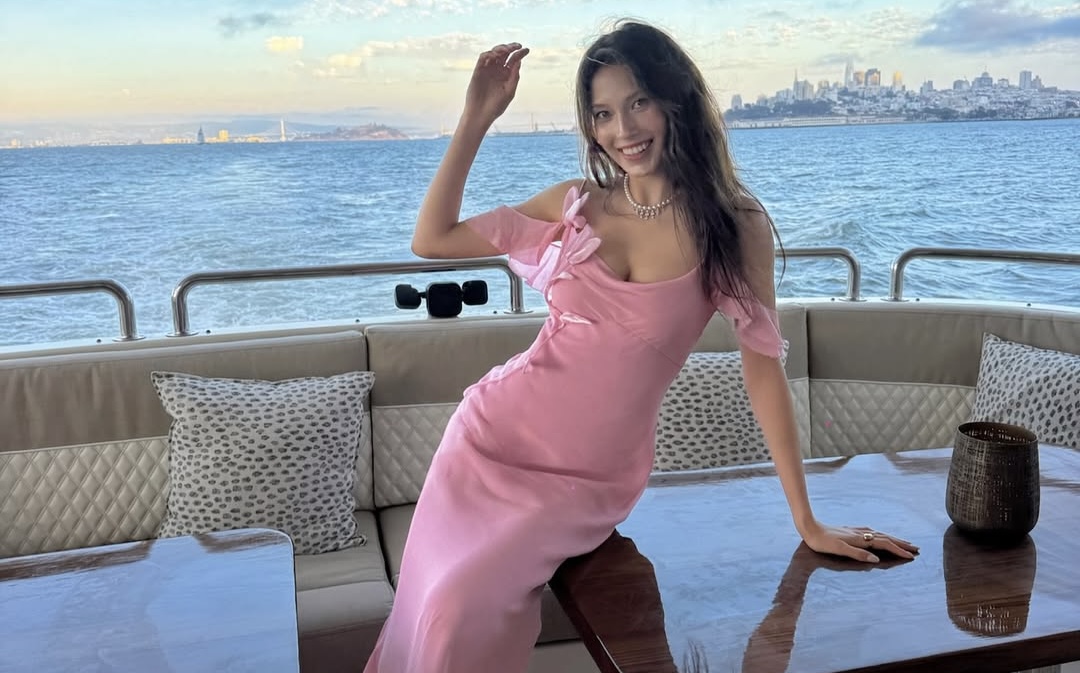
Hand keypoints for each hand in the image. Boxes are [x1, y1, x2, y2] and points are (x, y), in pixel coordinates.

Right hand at [463, 42, 529, 126]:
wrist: (480, 114)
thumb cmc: (496, 106)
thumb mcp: (509, 91)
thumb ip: (514, 76)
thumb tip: (519, 61)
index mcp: (507, 75)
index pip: (514, 60)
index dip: (520, 53)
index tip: (526, 50)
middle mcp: (497, 70)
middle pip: (504, 54)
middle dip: (511, 48)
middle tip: (517, 46)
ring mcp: (488, 69)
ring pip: (494, 53)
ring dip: (501, 48)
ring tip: (507, 50)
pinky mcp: (478, 70)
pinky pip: (483, 57)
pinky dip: (489, 54)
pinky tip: (495, 56)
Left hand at [801, 522, 918, 562]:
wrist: (809, 528)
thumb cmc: (822, 542)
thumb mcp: (839, 550)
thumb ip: (857, 554)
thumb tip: (876, 560)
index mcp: (860, 539)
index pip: (884, 545)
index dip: (898, 550)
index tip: (911, 556)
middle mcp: (861, 534)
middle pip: (886, 538)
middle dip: (901, 544)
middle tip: (916, 548)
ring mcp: (856, 531)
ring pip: (880, 535)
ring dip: (893, 539)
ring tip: (904, 543)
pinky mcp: (851, 531)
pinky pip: (872, 533)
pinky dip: (882, 536)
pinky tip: (880, 536)